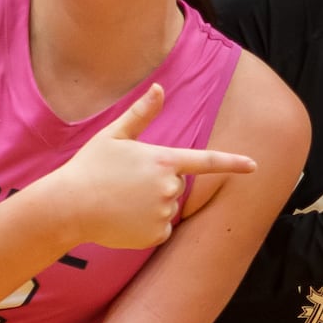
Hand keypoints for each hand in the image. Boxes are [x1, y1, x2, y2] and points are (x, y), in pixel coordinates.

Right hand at [36, 84, 255, 250]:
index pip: (206, 161)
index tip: (254, 166)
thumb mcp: (113, 136)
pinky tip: (123, 219)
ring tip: (120, 201)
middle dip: (156, 183)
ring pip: (166, 208)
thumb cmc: (89, 167)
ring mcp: (163, 212)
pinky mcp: (155, 235)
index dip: (232, 163)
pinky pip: (159, 230)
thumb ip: (141, 114)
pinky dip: (146, 227)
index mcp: (163, 160)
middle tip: (125, 183)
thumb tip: (159, 87)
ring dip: (150, 205)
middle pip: (175, 185)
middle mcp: (169, 187)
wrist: (68, 207)